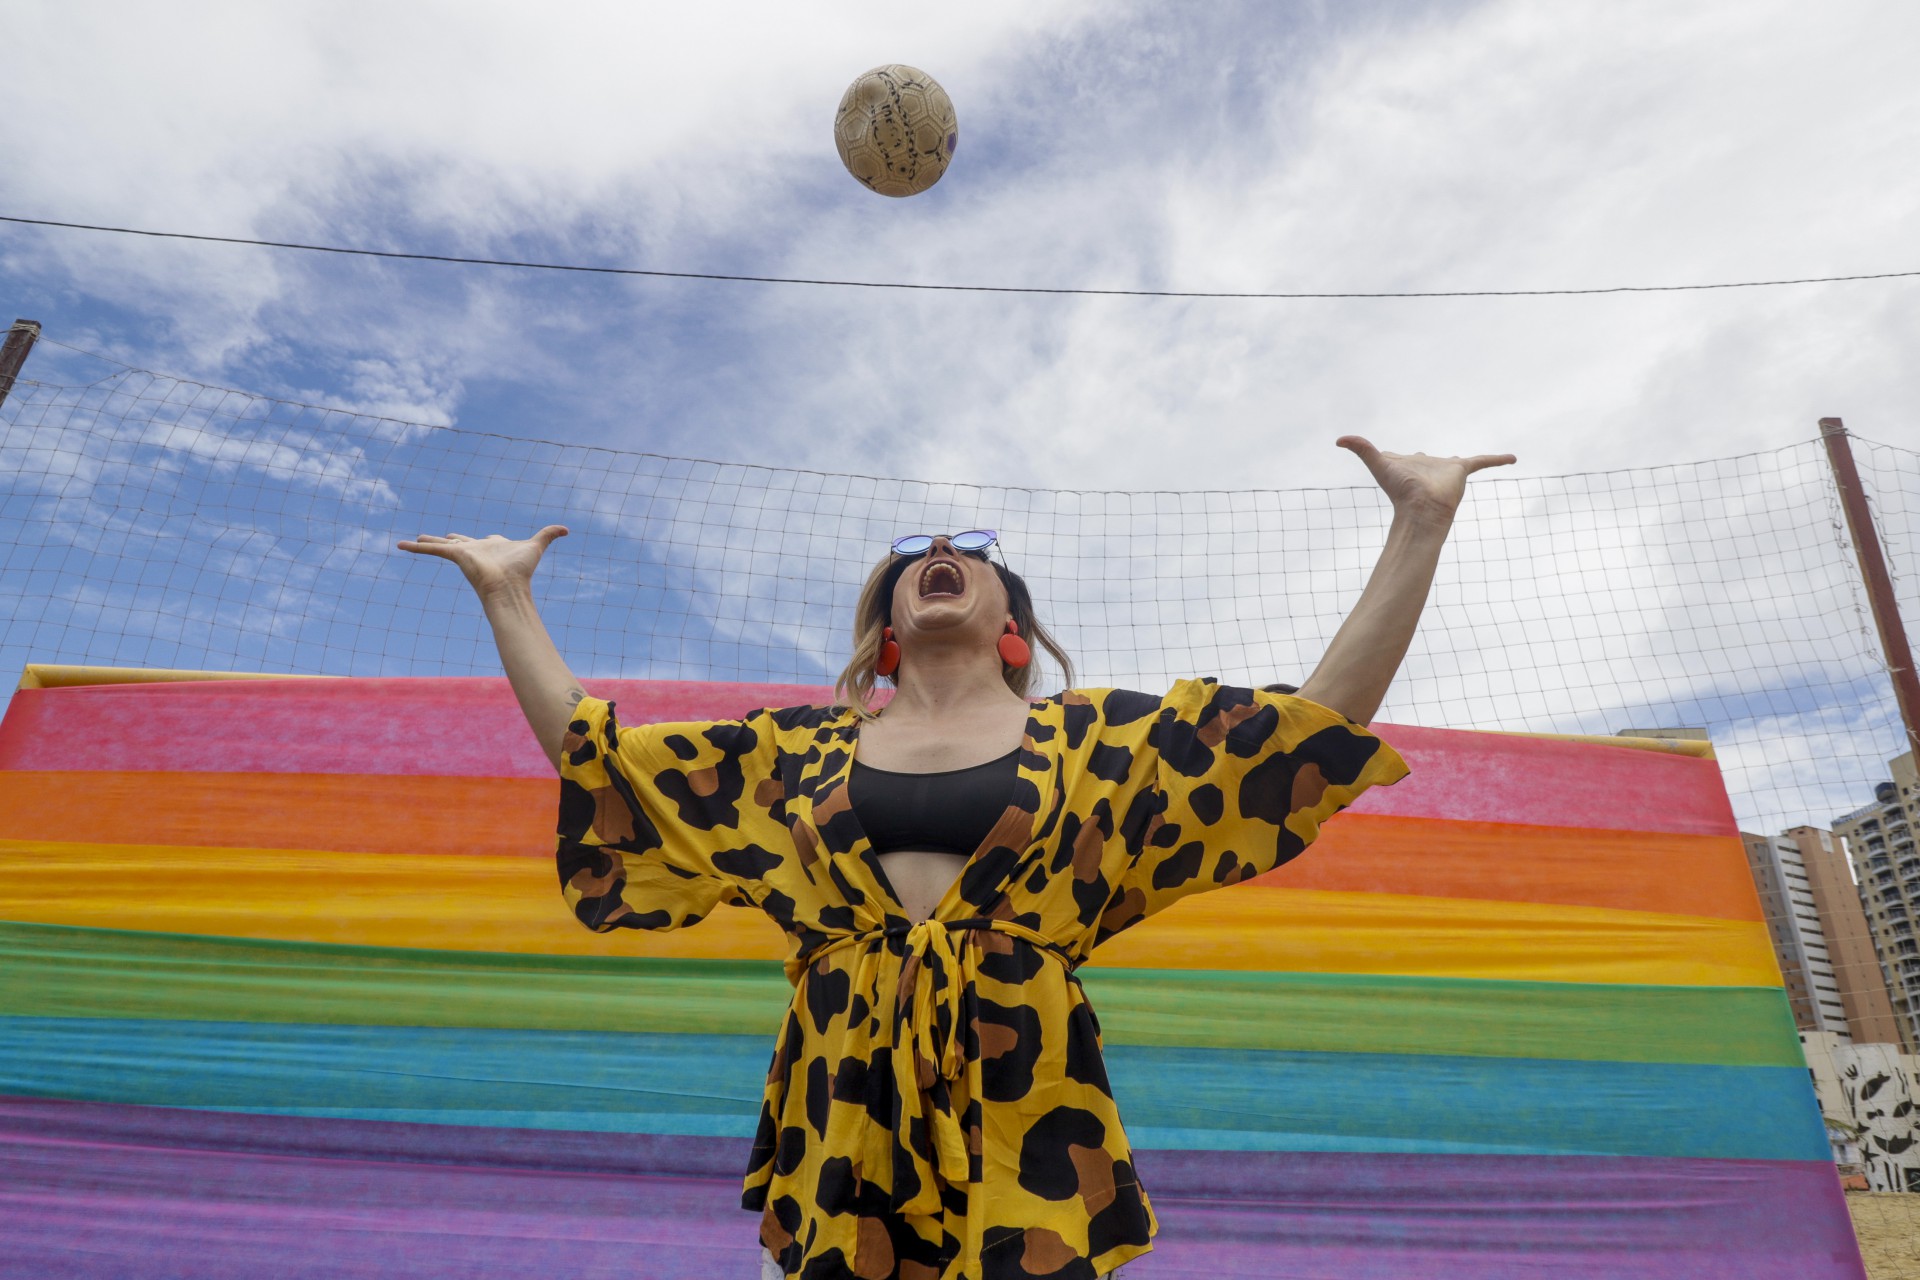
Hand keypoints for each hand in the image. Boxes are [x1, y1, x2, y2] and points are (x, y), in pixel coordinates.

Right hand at [397, 525, 568, 595]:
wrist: (509, 587)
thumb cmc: (522, 570)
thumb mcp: (537, 545)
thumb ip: (550, 534)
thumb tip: (567, 528)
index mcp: (492, 547)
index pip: (487, 539)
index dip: (489, 538)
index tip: (489, 537)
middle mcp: (476, 550)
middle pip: (459, 541)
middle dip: (448, 539)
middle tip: (439, 538)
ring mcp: (463, 553)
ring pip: (440, 545)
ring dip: (426, 542)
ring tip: (411, 540)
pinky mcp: (454, 555)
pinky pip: (431, 549)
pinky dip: (416, 547)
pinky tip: (401, 544)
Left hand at [1336, 437, 1515, 525]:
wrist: (1422, 507)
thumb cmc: (1400, 490)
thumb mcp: (1379, 464)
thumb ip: (1361, 449)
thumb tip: (1338, 439)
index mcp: (1411, 464)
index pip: (1406, 458)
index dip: (1397, 459)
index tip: (1390, 458)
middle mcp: (1429, 465)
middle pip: (1430, 460)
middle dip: (1429, 464)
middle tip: (1428, 464)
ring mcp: (1447, 469)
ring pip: (1456, 462)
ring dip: (1466, 463)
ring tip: (1466, 466)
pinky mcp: (1463, 469)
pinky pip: (1483, 461)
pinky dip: (1497, 459)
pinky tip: (1512, 458)